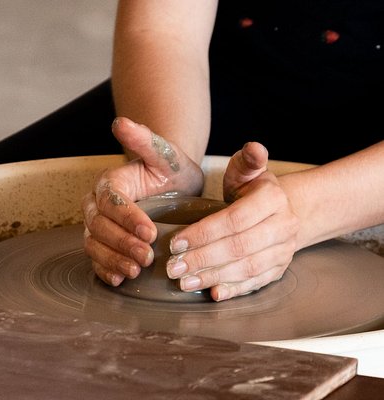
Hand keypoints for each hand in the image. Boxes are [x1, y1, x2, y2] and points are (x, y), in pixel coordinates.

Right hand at [82, 117, 203, 285]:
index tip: (150, 232)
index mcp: (110, 182)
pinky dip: (105, 270)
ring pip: (94, 244)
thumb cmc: (170, 169)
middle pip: (99, 226)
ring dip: (112, 260)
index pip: (111, 201)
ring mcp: (99, 225)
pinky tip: (119, 280)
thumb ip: (144, 140)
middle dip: (121, 243)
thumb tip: (121, 122)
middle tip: (146, 257)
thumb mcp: (164, 154)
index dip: (127, 218)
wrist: (173, 185)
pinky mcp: (105, 243)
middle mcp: (98, 204)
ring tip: (134, 271)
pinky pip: (97, 259)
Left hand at [167, 142, 299, 300]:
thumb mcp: (248, 171)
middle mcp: (283, 227)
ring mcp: (283, 251)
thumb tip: (254, 148)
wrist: (285, 212)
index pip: (235, 219)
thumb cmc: (254, 190)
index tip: (175, 241)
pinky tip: (212, 293)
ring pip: (247, 268)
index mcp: (273, 199)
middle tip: (173, 267)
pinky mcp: (278, 270)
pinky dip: (234, 290)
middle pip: (239, 247)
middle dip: (203, 259)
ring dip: (214, 277)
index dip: (204, 232)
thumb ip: (247, 161)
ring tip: (184, 282)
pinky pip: (256, 283)